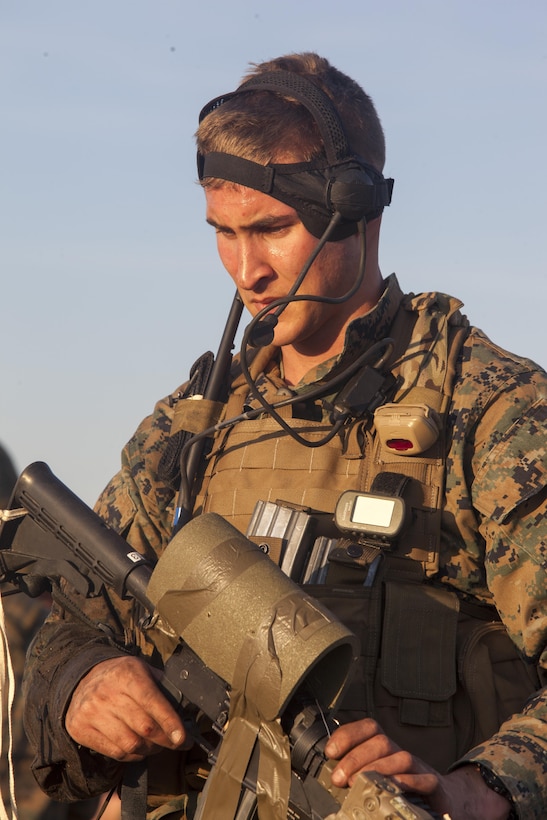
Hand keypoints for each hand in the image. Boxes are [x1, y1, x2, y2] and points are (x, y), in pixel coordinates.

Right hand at [65, 656, 188, 761]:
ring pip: (131, 744)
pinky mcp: (81, 730)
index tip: (184, 738)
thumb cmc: (121, 676)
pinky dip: (132, 756)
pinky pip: (115, 753)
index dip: (171, 723)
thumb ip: (162, 686)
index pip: (153, 702)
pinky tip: (138, 748)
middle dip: (165, 740)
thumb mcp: (142, 669)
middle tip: (175, 742)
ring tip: (155, 745)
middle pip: (145, 728)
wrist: (82, 679)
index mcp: (127, 675)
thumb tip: (185, 709)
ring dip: (149, 750)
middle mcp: (107, 693)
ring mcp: (92, 713)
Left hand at [324, 718, 512, 818]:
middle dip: (356, 757)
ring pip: (400, 757)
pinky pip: (424, 779)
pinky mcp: (435, 787)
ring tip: (358, 784)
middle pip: (380, 742)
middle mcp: (401, 754)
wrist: (448, 801)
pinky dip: (408, 782)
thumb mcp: (379, 778)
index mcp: (386, 750)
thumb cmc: (406, 790)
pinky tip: (393, 788)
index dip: (348, 734)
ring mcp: (419, 768)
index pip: (368, 728)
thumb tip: (329, 774)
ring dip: (377, 769)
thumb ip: (358, 773)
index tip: (330, 752)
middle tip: (339, 778)